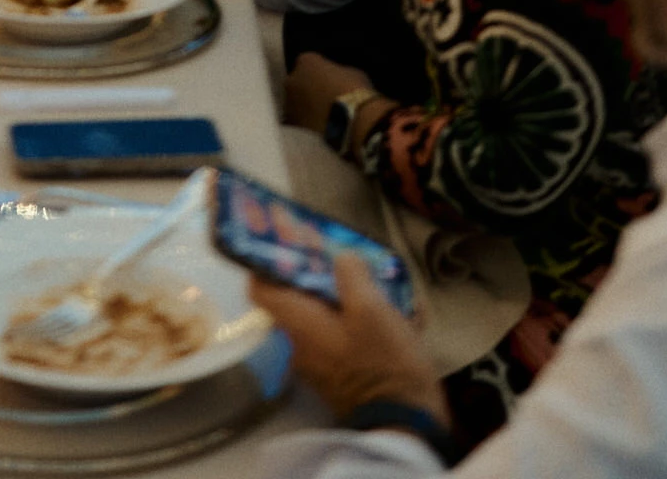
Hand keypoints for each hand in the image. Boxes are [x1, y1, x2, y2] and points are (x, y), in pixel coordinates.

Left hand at [249, 256, 447, 428]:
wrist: (406, 427)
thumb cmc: (383, 363)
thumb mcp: (371, 309)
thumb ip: (351, 275)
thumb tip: (341, 258)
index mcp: (299, 325)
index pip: (260, 288)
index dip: (267, 260)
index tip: (287, 241)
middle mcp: (301, 344)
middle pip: (297, 297)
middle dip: (321, 272)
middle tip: (346, 254)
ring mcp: (322, 362)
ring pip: (327, 314)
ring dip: (352, 296)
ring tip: (384, 283)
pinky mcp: (343, 373)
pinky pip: (346, 335)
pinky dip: (366, 321)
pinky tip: (399, 313)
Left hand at [285, 52, 375, 132]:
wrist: (354, 125)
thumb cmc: (356, 94)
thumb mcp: (352, 73)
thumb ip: (337, 72)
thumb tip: (335, 78)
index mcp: (307, 62)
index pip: (308, 62)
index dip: (319, 72)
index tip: (329, 80)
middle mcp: (292, 80)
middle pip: (297, 82)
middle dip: (307, 89)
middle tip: (325, 99)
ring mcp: (289, 104)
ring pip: (294, 103)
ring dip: (305, 107)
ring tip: (324, 117)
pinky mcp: (292, 126)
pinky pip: (297, 121)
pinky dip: (305, 123)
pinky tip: (320, 128)